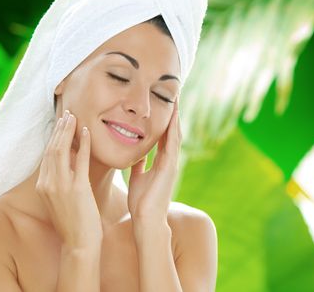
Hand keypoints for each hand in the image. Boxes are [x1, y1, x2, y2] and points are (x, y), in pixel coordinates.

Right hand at [36, 110, 102, 248]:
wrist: (79, 244)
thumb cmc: (74, 222)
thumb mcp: (61, 199)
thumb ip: (61, 180)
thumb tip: (70, 160)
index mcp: (43, 186)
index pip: (47, 154)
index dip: (54, 136)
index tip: (60, 123)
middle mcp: (48, 184)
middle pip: (52, 149)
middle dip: (59, 129)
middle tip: (67, 113)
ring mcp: (61, 186)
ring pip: (62, 151)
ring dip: (68, 131)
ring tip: (74, 117)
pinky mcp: (77, 189)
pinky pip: (80, 161)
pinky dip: (83, 144)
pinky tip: (86, 132)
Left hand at [128, 97, 181, 222]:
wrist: (146, 219)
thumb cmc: (142, 201)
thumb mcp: (138, 177)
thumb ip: (140, 165)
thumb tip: (137, 155)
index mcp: (161, 161)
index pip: (164, 135)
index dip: (165, 119)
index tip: (165, 104)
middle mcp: (169, 160)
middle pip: (172, 131)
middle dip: (174, 113)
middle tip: (175, 95)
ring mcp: (171, 163)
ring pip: (175, 134)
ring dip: (176, 117)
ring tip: (176, 99)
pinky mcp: (169, 168)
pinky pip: (172, 144)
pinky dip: (173, 130)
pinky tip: (173, 117)